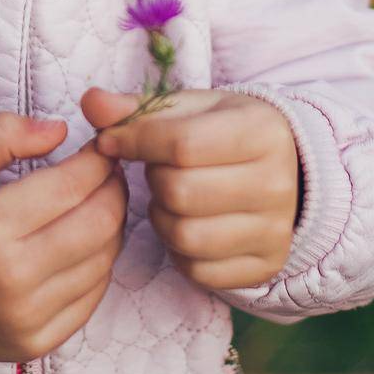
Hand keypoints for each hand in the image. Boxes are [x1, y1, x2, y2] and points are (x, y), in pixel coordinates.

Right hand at [0, 112, 128, 362]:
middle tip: (109, 170)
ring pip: (104, 260)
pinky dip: (99, 263)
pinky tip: (83, 241)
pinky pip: (93, 297)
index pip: (72, 185)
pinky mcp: (38, 343)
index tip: (101, 144)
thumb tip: (59, 130)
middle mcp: (11, 278)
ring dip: (111, 225)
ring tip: (97, 201)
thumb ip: (1, 134)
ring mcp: (27, 318)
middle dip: (114, 189)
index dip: (98, 159)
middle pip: (99, 224)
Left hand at [79, 87, 301, 290]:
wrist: (282, 170)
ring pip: (185, 235)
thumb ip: (137, 107)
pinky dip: (179, 251)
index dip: (135, 142)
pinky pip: (198, 270)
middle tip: (159, 169)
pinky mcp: (265, 267)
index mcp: (262, 132)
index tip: (111, 141)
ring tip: (171, 196)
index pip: (181, 144)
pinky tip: (187, 223)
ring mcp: (275, 231)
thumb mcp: (188, 108)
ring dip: (162, 216)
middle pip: (180, 192)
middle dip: (154, 180)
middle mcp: (278, 184)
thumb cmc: (223, 131)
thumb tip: (91, 102)